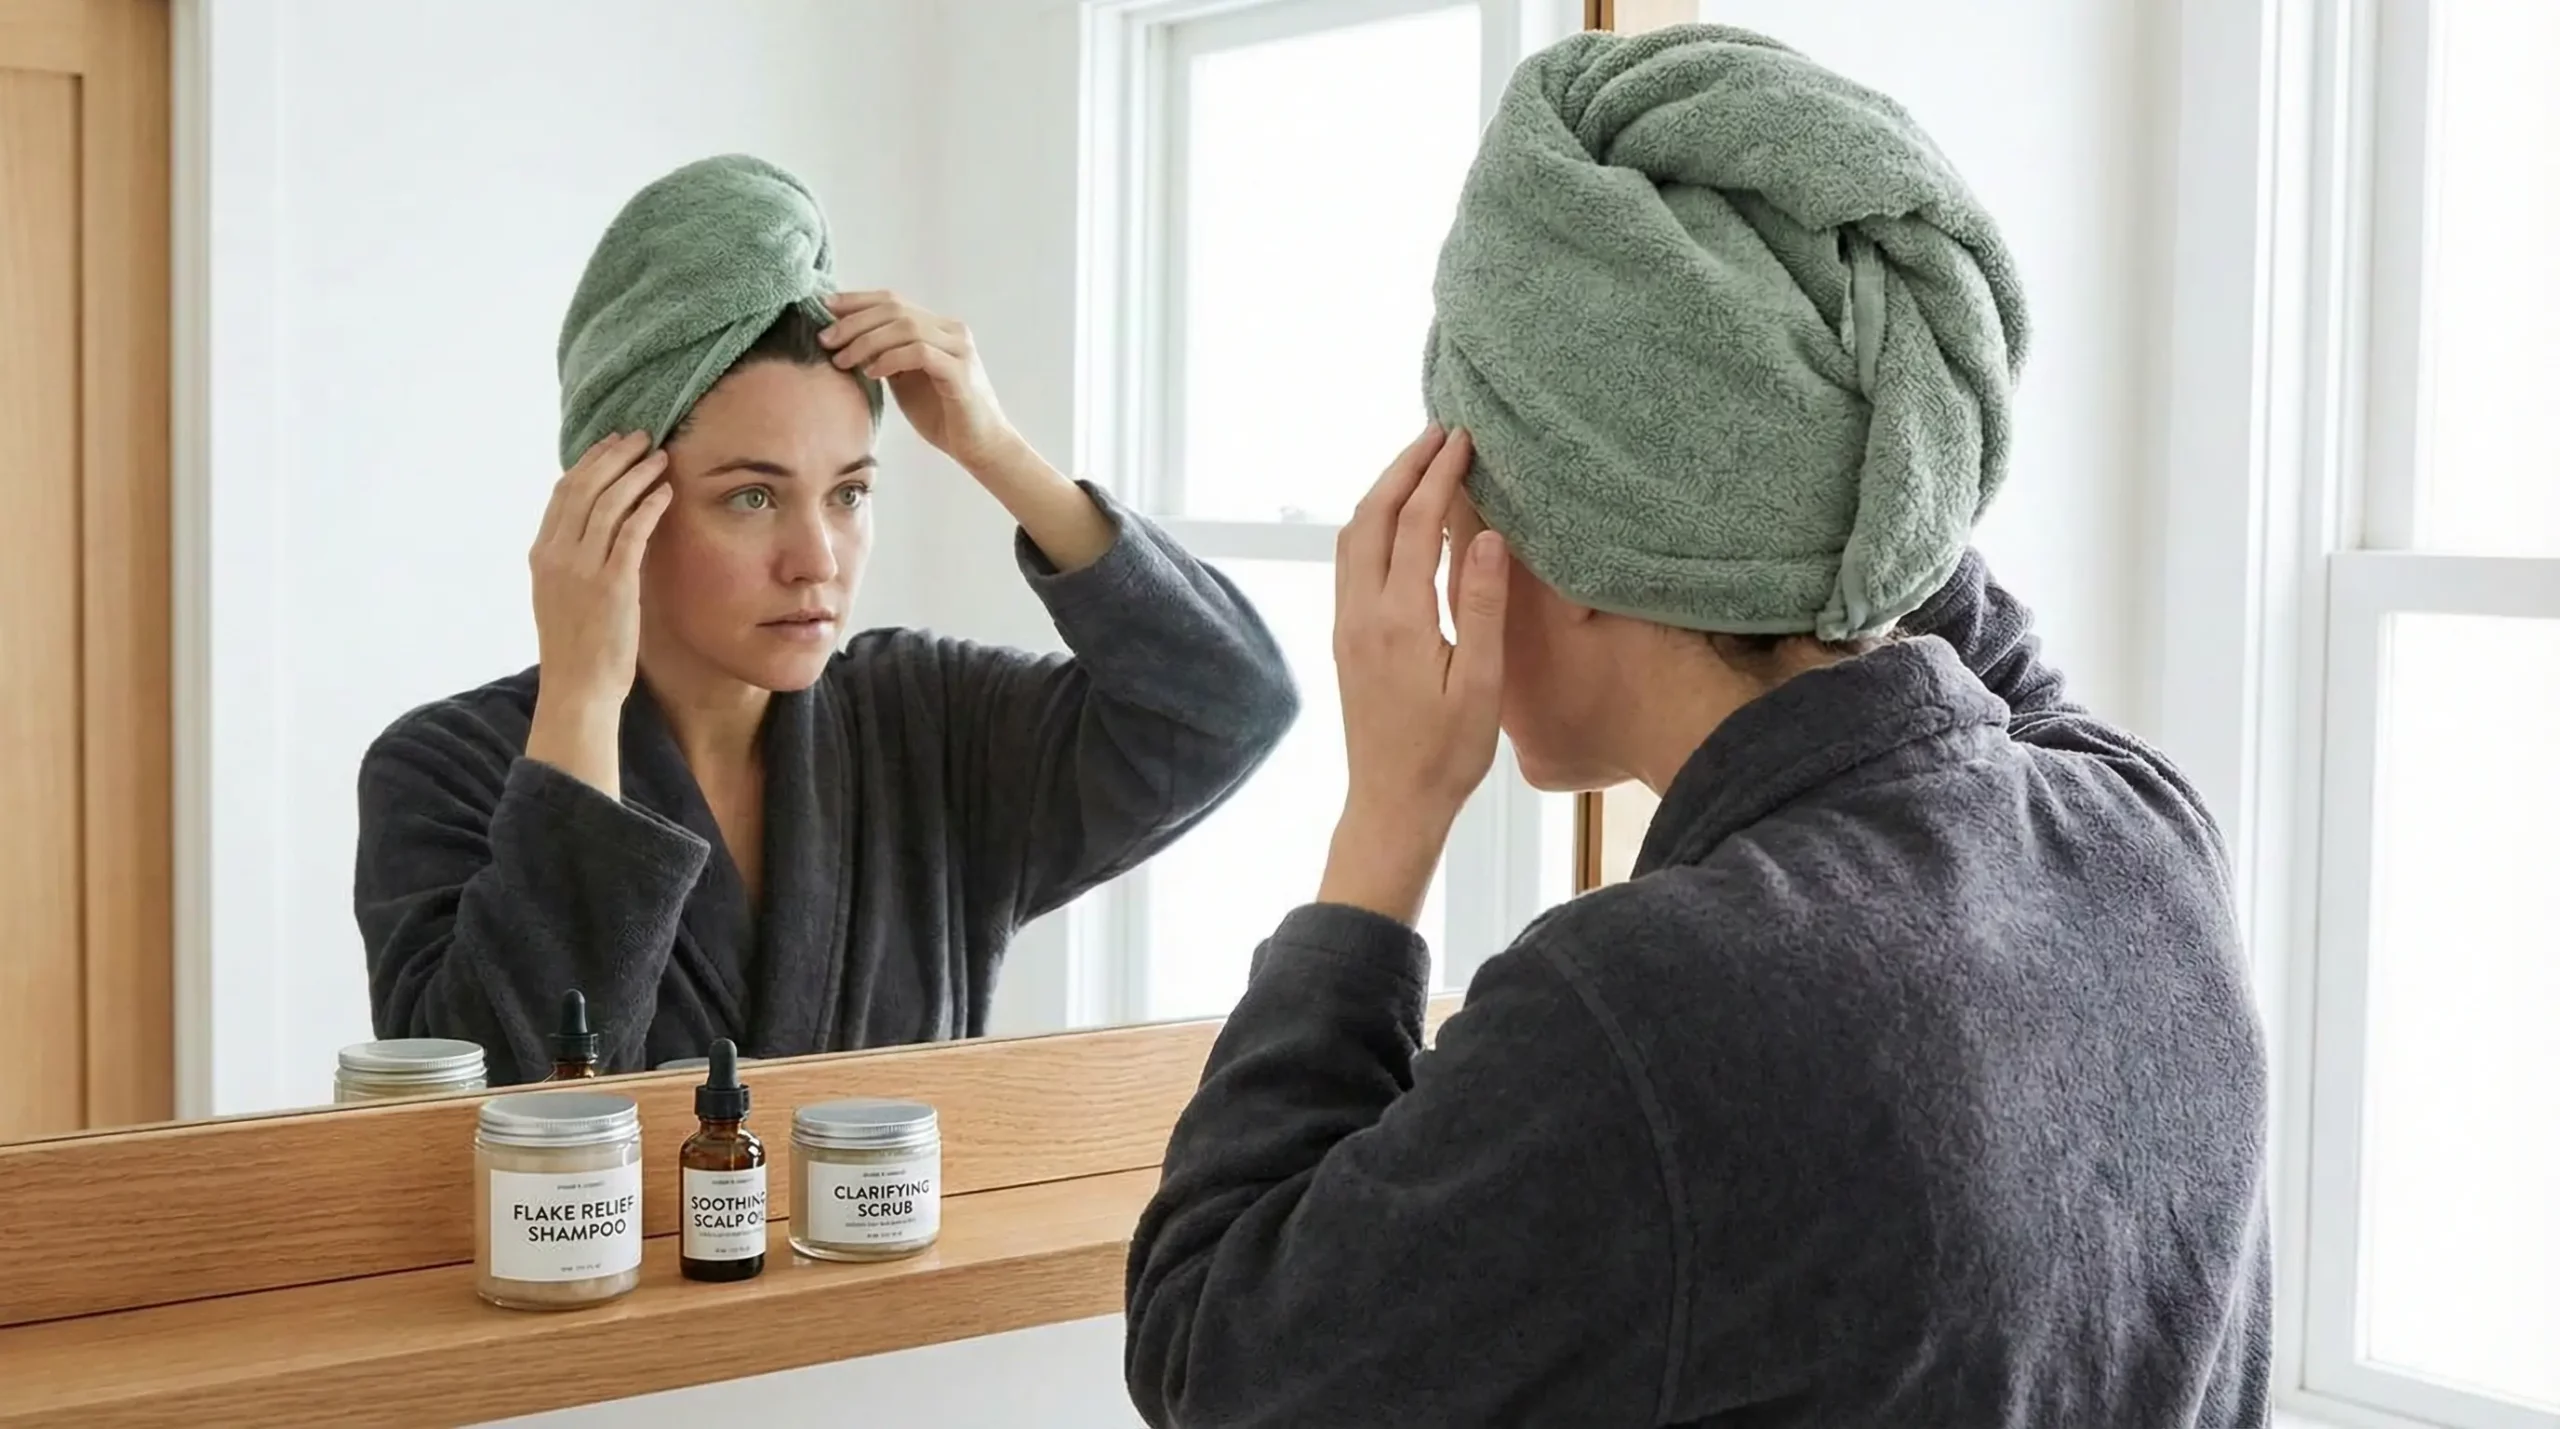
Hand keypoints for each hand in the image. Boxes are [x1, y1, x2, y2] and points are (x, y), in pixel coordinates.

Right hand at [524, 432, 668, 796]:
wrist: (578, 687)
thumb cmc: (578, 647)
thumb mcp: (563, 595)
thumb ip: (573, 561)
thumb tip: (595, 531)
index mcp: (542, 555)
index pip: (563, 492)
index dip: (590, 463)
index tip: (613, 445)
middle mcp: (556, 555)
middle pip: (585, 486)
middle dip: (615, 456)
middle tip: (642, 438)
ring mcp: (582, 569)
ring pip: (609, 503)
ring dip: (636, 474)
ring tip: (660, 457)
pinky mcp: (611, 585)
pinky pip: (631, 532)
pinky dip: (649, 506)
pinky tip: (665, 492)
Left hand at [819, 292, 1020, 469]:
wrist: (980, 447)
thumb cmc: (942, 416)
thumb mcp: (904, 380)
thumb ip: (884, 356)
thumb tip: (842, 340)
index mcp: (938, 327)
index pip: (892, 301)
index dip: (856, 301)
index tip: (823, 307)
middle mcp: (951, 331)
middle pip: (894, 309)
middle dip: (853, 321)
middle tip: (825, 339)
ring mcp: (958, 349)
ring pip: (905, 327)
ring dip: (866, 341)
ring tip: (842, 360)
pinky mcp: (960, 372)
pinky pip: (918, 353)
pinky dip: (890, 359)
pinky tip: (871, 373)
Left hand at [1317, 426, 1509, 922]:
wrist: (1392, 804)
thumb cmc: (1446, 754)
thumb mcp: (1480, 684)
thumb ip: (1481, 605)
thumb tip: (1485, 535)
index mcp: (1399, 619)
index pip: (1415, 523)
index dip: (1438, 474)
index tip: (1463, 438)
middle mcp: (1362, 613)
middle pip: (1372, 515)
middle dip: (1404, 466)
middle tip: (1440, 431)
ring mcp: (1347, 624)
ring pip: (1353, 535)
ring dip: (1384, 491)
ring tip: (1420, 462)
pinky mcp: (1346, 637)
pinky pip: (1351, 560)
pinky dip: (1373, 523)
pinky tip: (1399, 520)